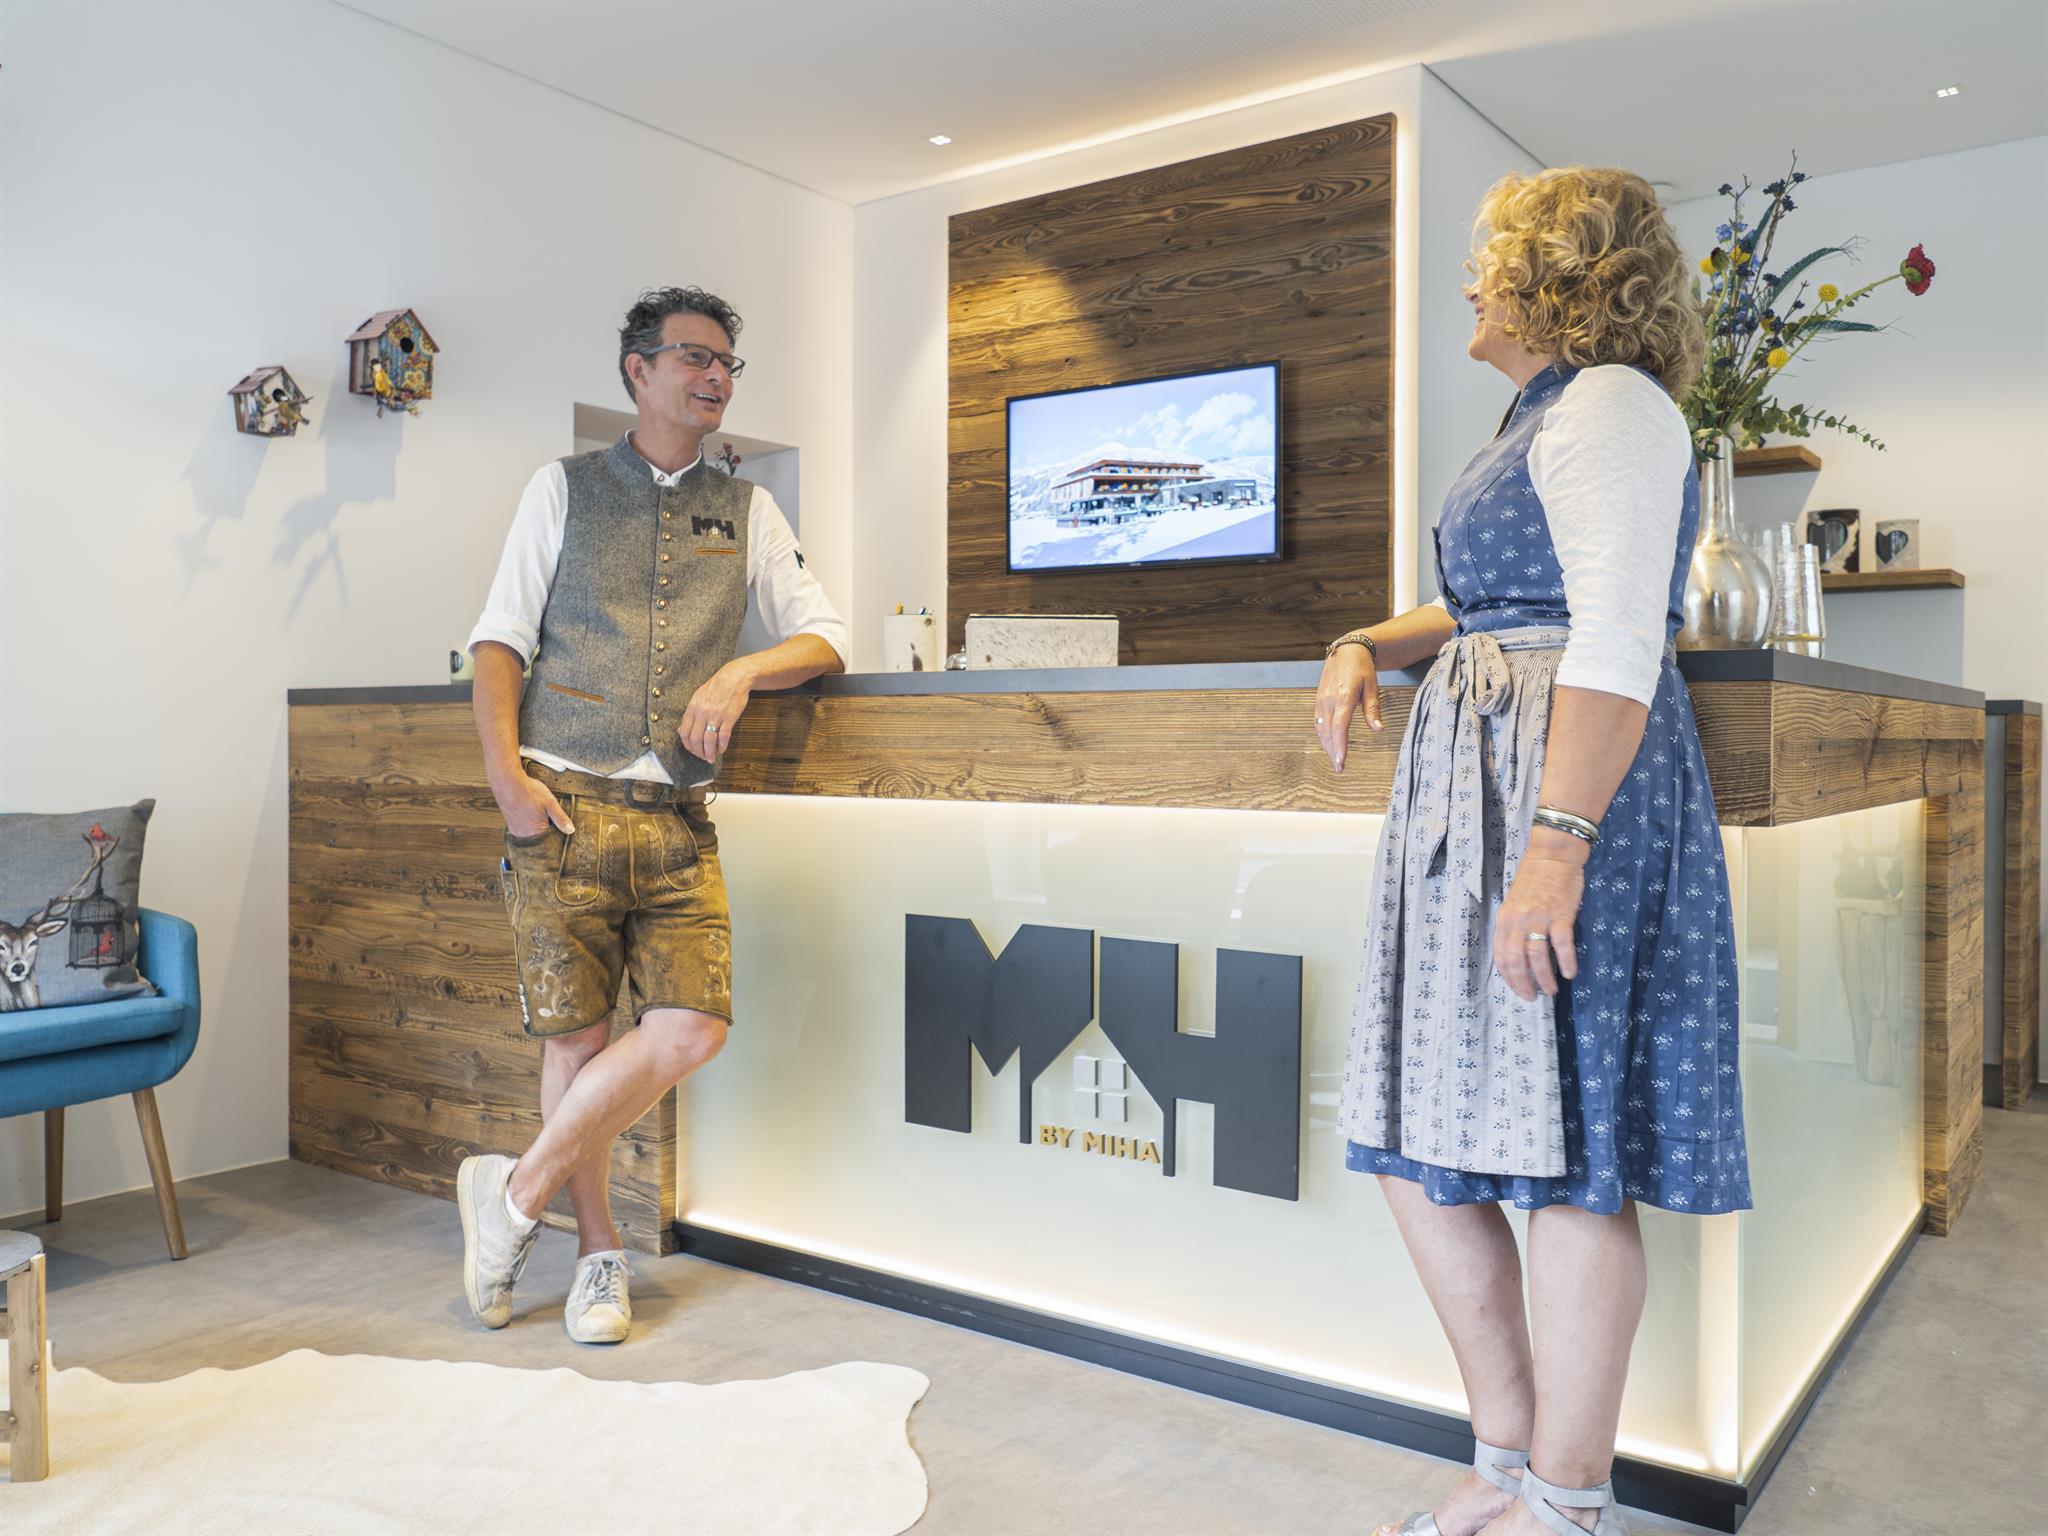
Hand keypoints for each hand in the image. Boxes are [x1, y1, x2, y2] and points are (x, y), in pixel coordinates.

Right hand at [496, 771, 573, 840]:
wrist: (508, 783)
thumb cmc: (527, 792)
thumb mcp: (550, 803)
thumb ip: (561, 818)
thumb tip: (570, 830)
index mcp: (536, 832)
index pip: (552, 843)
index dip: (558, 836)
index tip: (561, 830)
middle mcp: (525, 836)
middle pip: (542, 842)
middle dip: (549, 835)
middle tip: (549, 820)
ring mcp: (517, 833)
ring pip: (533, 838)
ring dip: (539, 832)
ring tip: (539, 817)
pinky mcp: (512, 828)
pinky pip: (524, 833)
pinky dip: (530, 829)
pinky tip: (532, 818)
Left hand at [679, 660, 755, 764]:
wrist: (734, 678)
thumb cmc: (716, 687)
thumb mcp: (698, 697)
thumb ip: (690, 714)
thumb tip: (681, 730)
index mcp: (692, 708)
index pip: (684, 732)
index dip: (687, 746)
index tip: (693, 750)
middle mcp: (702, 712)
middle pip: (695, 739)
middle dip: (698, 752)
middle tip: (703, 757)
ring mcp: (716, 715)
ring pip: (708, 740)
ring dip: (710, 753)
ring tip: (712, 757)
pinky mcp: (729, 717)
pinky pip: (723, 736)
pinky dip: (722, 746)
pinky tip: (722, 749)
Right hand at [1314, 643, 1382, 771]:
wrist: (1346, 651)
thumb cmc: (1362, 668)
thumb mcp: (1372, 687)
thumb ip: (1373, 709)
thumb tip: (1378, 729)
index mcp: (1343, 697)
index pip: (1339, 726)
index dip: (1339, 745)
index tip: (1341, 760)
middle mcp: (1329, 700)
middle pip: (1328, 731)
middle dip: (1332, 751)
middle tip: (1339, 768)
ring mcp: (1321, 700)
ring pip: (1321, 728)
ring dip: (1326, 746)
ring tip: (1334, 761)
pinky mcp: (1319, 700)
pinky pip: (1318, 721)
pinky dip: (1323, 735)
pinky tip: (1328, 744)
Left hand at [1493, 831, 1588, 1000]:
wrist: (1552, 856)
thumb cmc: (1533, 881)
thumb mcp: (1514, 904)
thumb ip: (1514, 928)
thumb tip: (1519, 957)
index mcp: (1504, 920)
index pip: (1501, 956)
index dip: (1509, 978)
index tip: (1518, 991)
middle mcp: (1518, 921)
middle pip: (1516, 961)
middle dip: (1524, 984)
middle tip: (1533, 997)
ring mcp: (1539, 918)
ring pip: (1537, 957)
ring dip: (1544, 978)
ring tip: (1551, 990)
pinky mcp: (1560, 914)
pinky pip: (1562, 944)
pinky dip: (1566, 962)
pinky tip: (1570, 973)